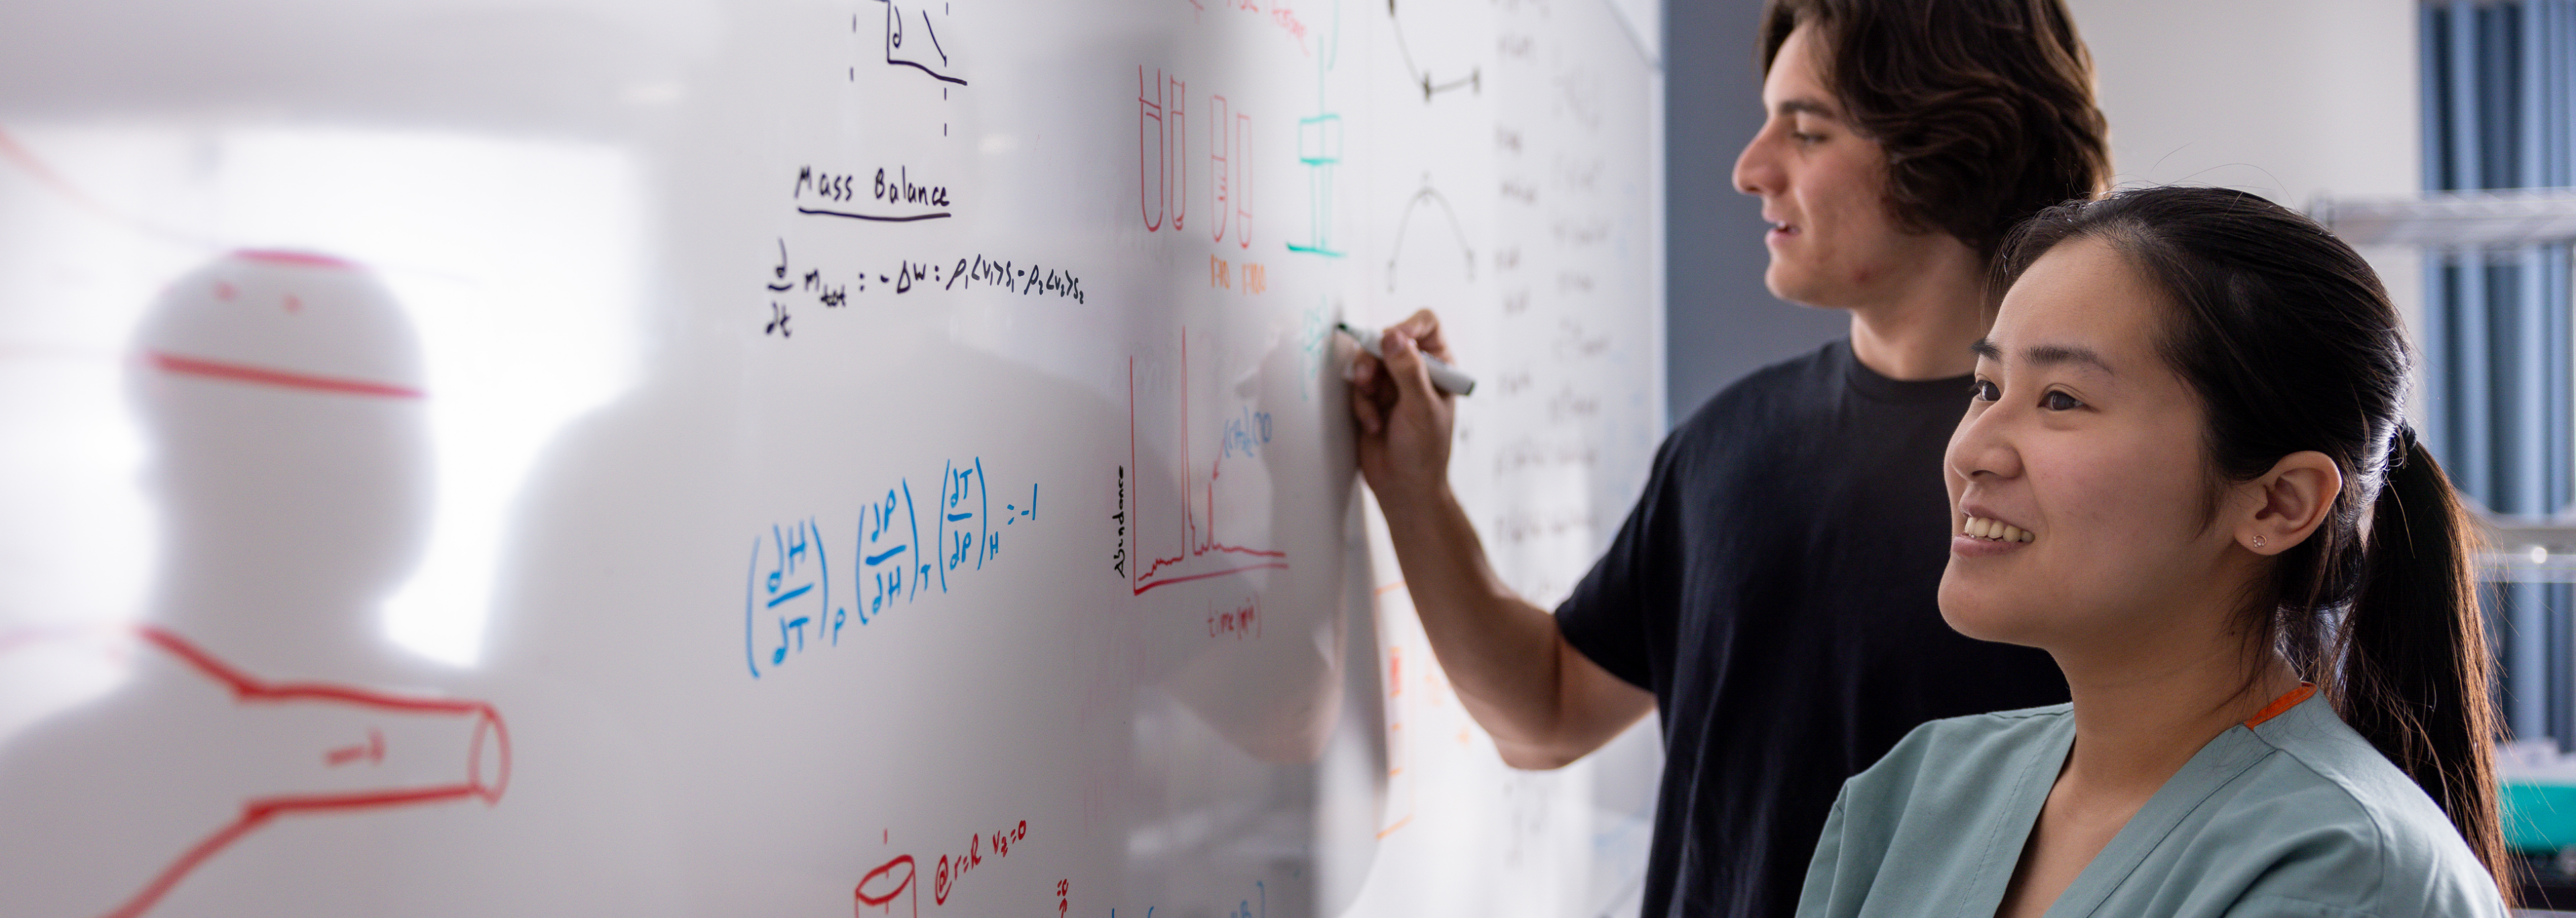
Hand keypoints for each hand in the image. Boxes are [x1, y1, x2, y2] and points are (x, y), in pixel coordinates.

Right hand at [1347, 309, 1457, 507]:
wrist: (1403, 488)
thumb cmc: (1424, 452)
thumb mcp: (1420, 408)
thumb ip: (1408, 370)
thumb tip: (1393, 336)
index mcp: (1440, 367)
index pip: (1426, 325)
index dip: (1408, 325)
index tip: (1391, 339)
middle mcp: (1417, 371)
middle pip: (1389, 339)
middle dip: (1375, 359)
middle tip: (1368, 379)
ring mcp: (1393, 385)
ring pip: (1369, 361)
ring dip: (1365, 383)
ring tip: (1371, 407)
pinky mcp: (1372, 399)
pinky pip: (1358, 385)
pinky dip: (1361, 404)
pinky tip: (1373, 424)